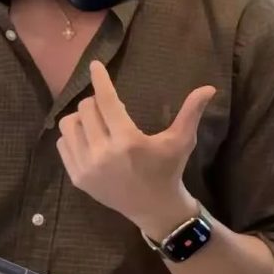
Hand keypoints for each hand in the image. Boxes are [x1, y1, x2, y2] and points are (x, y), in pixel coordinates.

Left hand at [57, 61, 214, 235]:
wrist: (155, 209)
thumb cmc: (169, 170)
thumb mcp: (182, 141)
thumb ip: (192, 112)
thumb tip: (209, 87)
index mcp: (127, 141)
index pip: (106, 100)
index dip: (100, 79)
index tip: (94, 65)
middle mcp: (103, 153)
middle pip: (85, 109)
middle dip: (96, 102)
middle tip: (108, 106)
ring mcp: (86, 167)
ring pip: (69, 125)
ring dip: (81, 117)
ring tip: (96, 121)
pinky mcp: (77, 178)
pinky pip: (63, 144)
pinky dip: (73, 136)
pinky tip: (88, 138)